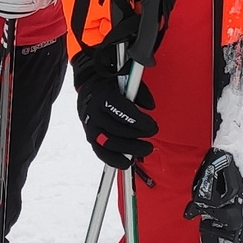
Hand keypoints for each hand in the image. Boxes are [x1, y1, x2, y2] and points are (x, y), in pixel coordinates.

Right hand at [73, 48, 155, 167]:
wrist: (89, 86)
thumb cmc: (111, 84)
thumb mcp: (126, 80)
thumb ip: (140, 93)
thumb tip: (150, 106)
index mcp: (102, 95)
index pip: (122, 111)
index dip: (140, 121)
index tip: (153, 126)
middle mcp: (93, 112)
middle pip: (117, 130)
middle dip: (138, 135)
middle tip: (152, 135)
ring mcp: (90, 126)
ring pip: (110, 143)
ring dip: (130, 149)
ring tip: (146, 148)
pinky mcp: (89, 137)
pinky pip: (100, 153)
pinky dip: (114, 160)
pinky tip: (126, 162)